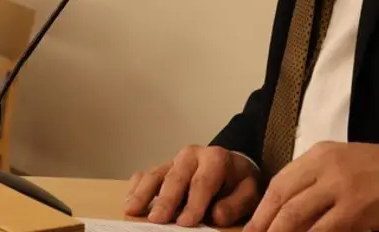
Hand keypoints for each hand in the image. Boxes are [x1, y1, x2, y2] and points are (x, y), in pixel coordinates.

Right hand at [124, 145, 261, 226]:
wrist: (232, 166)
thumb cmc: (238, 182)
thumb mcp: (248, 192)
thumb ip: (235, 204)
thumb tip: (216, 215)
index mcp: (215, 159)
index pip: (203, 182)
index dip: (194, 203)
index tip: (186, 222)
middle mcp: (191, 155)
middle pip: (175, 177)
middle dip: (166, 200)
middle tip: (157, 220)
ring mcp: (173, 160)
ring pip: (156, 174)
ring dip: (143, 193)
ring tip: (132, 209)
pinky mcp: (162, 168)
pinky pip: (145, 174)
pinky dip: (136, 187)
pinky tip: (129, 201)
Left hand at [244, 142, 378, 231]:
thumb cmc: (378, 173)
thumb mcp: (340, 165)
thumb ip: (313, 182)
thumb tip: (284, 212)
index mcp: (318, 155)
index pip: (279, 183)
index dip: (261, 210)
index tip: (249, 230)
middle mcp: (324, 167)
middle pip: (282, 200)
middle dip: (264, 226)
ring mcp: (339, 188)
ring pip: (296, 216)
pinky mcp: (355, 209)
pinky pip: (322, 231)